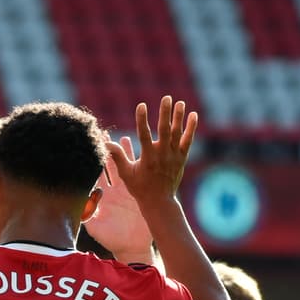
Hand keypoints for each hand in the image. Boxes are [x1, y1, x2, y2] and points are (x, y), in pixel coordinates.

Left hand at [84, 136, 154, 262]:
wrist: (132, 246)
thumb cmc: (112, 240)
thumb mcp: (96, 228)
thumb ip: (87, 216)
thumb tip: (77, 205)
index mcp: (101, 197)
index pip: (94, 176)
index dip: (91, 163)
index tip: (86, 149)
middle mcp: (113, 191)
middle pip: (108, 167)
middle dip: (105, 152)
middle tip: (102, 135)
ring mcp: (127, 190)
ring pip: (125, 167)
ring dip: (123, 153)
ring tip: (123, 138)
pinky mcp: (139, 192)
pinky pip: (138, 174)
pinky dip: (137, 162)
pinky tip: (139, 150)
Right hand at [107, 96, 196, 210]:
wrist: (159, 201)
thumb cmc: (139, 187)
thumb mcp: (125, 173)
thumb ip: (117, 156)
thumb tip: (106, 144)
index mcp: (147, 158)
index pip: (144, 134)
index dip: (141, 119)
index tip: (141, 105)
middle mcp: (162, 155)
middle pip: (165, 130)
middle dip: (165, 113)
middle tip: (166, 98)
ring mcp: (174, 156)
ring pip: (177, 133)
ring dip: (179, 117)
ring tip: (180, 102)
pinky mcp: (181, 158)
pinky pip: (188, 140)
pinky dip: (191, 128)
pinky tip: (193, 115)